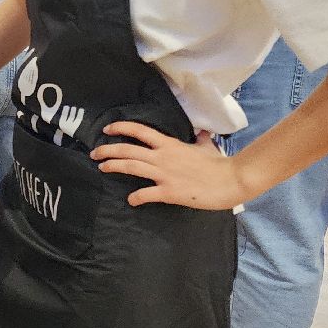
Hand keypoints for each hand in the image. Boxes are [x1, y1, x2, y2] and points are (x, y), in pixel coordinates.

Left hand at [91, 122, 249, 209]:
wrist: (232, 179)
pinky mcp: (170, 191)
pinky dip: (136, 197)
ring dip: (113, 166)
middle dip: (108, 150)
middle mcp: (163, 156)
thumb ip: (199, 139)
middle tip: (95, 154)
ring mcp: (165, 174)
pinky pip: (146, 194)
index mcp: (169, 144)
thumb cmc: (220, 163)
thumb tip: (201, 132)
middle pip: (128, 150)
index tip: (107, 129)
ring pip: (131, 167)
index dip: (121, 128)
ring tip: (102, 168)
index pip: (140, 131)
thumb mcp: (207, 146)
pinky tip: (131, 200)